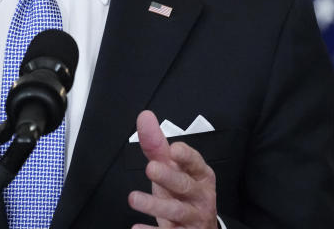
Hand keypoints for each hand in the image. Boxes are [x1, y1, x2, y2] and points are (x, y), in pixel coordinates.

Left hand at [128, 110, 217, 228]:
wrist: (200, 227)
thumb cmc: (182, 191)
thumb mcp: (173, 169)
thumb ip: (157, 145)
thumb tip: (145, 116)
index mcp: (200, 175)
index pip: (195, 163)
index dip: (186, 156)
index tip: (174, 149)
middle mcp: (200, 195)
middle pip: (185, 185)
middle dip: (169, 177)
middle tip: (150, 168)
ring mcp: (193, 217)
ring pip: (176, 211)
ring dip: (154, 205)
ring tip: (133, 199)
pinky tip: (136, 228)